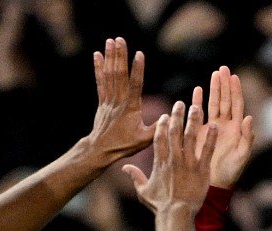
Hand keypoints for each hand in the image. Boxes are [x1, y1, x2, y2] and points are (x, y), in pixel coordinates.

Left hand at [83, 38, 154, 162]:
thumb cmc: (125, 145)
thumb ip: (159, 127)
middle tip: (120, 39)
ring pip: (110, 75)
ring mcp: (109, 100)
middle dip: (120, 56)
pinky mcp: (102, 101)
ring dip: (111, 57)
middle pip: (119, 75)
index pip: (135, 86)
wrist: (101, 150)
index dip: (137, 70)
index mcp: (131, 109)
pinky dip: (99, 67)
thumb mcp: (146, 140)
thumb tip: (174, 116)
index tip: (139, 54)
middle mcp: (118, 101)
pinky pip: (100, 82)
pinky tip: (98, 55)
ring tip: (111, 41)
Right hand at [123, 101, 218, 215]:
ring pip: (191, 136)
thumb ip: (135, 176)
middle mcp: (174, 158)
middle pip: (175, 132)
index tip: (165, 115)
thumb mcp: (143, 191)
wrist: (177, 215)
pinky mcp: (202, 169)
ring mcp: (188, 163)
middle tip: (180, 104)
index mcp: (160, 162)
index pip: (160, 137)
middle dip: (177, 116)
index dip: (163, 124)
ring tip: (197, 107)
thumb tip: (124, 168)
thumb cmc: (160, 205)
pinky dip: (211, 137)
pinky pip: (207, 150)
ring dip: (194, 120)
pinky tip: (215, 125)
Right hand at [200, 66, 253, 188]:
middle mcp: (225, 125)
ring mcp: (212, 128)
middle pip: (225, 100)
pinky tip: (197, 90)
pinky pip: (199, 114)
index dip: (236, 91)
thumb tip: (249, 117)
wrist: (215, 184)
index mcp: (236, 129)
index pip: (237, 105)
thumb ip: (247, 138)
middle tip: (223, 68)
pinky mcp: (199, 133)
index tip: (234, 76)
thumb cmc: (231, 173)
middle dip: (224, 84)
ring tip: (214, 74)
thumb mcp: (242, 156)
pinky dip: (198, 102)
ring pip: (213, 104)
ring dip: (213, 89)